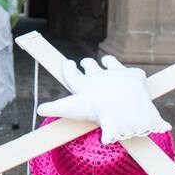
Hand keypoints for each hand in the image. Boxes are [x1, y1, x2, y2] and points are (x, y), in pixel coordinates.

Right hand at [37, 55, 170, 143]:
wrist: (128, 108)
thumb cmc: (99, 113)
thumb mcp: (77, 113)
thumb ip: (58, 108)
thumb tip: (40, 109)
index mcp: (83, 85)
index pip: (71, 74)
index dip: (68, 68)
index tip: (67, 62)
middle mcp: (98, 76)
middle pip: (90, 66)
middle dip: (86, 64)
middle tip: (84, 63)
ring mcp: (117, 74)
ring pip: (110, 62)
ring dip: (107, 62)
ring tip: (105, 61)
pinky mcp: (135, 76)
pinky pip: (134, 72)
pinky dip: (133, 75)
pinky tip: (134, 76)